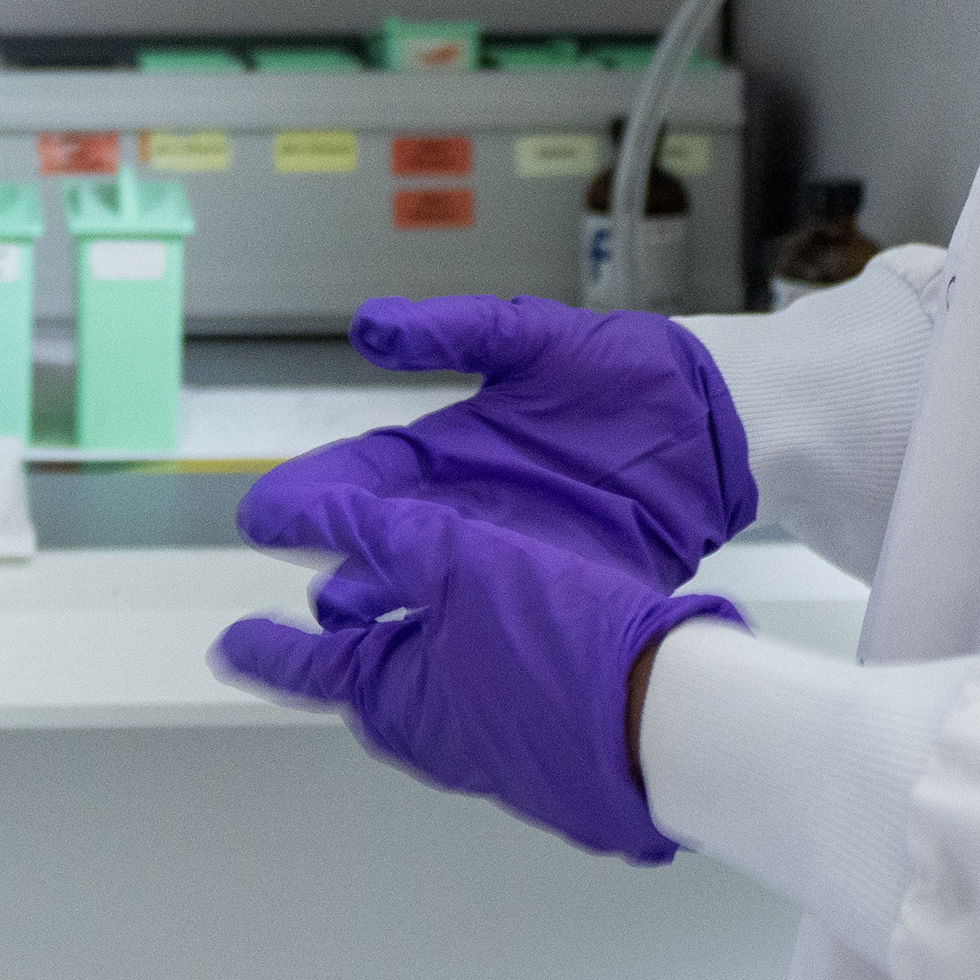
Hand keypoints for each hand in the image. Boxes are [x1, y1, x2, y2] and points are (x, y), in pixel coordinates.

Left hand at [213, 481, 739, 863]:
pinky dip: (485, 658)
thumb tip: (284, 518)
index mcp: (396, 699)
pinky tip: (517, 629)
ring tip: (424, 609)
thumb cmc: (562, 647)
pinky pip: (498, 697)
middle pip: (376, 676)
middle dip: (353, 637)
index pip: (309, 665)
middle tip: (332, 609)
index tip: (228, 644)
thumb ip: (370, 535)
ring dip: (424, 642)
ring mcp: (499, 751)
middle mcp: (438, 737)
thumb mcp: (453, 560)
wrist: (674, 722)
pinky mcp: (555, 750)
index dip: (266, 644)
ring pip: (441, 685)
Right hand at [234, 295, 751, 588]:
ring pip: (437, 589)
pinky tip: (445, 654)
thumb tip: (369, 326)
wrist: (715, 417)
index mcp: (451, 452)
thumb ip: (453, 330)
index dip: (314, 494)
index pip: (366, 478)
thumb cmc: (624, 369)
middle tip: (297, 592)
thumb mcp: (530, 336)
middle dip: (340, 567)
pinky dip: (475, 632)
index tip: (264, 512)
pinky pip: (511, 614)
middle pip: (387, 545)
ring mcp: (516, 552)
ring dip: (397, 611)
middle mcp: (472, 509)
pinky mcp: (567, 587)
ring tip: (350, 636)